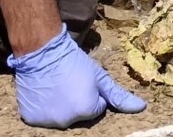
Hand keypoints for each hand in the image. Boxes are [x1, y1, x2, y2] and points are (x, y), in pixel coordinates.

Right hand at [8, 24, 145, 127]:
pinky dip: (44, 107)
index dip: (92, 92)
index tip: (82, 79)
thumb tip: (141, 107)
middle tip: (68, 82)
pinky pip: (43, 116)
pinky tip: (43, 91)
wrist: (41, 50)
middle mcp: (67, 121)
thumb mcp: (98, 76)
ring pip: (62, 116)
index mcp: (87, 110)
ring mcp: (47, 121)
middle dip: (77, 100)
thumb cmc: (72, 60)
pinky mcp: (30, 118)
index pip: (98, 108)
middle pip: (80, 114)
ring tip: (55, 85)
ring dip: (61, 105)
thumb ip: (119, 95)